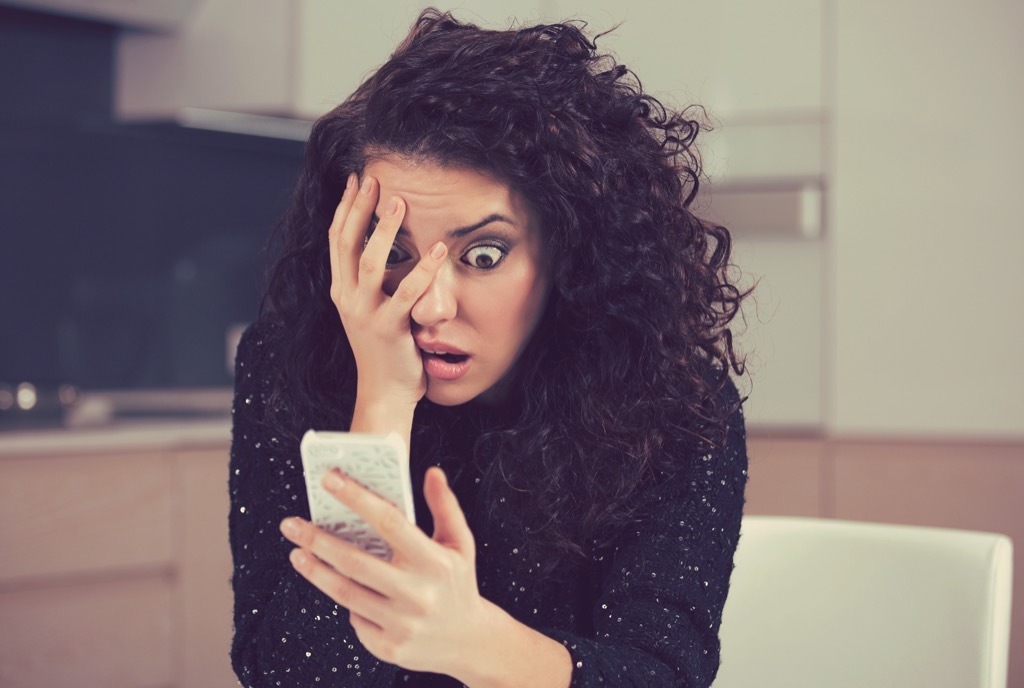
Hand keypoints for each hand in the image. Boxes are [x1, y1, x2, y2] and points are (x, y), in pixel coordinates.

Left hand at [280, 466, 485, 676]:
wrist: (469, 641)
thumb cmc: (458, 582)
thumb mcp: (460, 543)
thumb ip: (445, 506)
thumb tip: (432, 472)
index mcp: (434, 562)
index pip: (389, 522)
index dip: (357, 498)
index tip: (329, 480)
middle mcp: (417, 594)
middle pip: (354, 562)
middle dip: (317, 540)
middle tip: (291, 524)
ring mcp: (401, 623)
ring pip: (345, 593)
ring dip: (315, 571)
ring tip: (297, 553)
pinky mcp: (388, 647)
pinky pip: (355, 618)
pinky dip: (344, 600)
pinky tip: (336, 587)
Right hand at [328, 172, 447, 410]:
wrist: (384, 392)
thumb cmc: (385, 349)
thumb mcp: (371, 309)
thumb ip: (374, 282)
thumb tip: (385, 247)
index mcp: (342, 291)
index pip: (337, 240)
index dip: (345, 207)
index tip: (356, 180)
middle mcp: (347, 298)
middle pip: (347, 243)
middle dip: (359, 208)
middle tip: (374, 179)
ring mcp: (364, 314)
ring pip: (370, 262)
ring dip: (384, 229)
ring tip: (401, 202)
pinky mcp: (387, 329)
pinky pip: (406, 294)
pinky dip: (424, 270)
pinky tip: (440, 250)